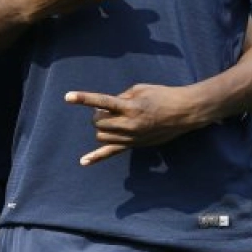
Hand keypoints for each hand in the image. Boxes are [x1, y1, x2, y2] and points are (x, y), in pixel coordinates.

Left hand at [65, 83, 200, 164]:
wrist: (184, 112)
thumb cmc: (162, 95)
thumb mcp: (139, 89)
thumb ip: (120, 97)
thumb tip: (105, 106)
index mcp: (130, 107)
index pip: (102, 102)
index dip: (83, 99)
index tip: (67, 97)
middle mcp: (130, 124)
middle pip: (98, 122)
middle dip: (98, 115)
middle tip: (108, 109)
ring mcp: (132, 137)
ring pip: (101, 136)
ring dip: (101, 127)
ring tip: (114, 119)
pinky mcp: (135, 145)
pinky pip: (112, 153)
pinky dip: (97, 157)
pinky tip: (83, 161)